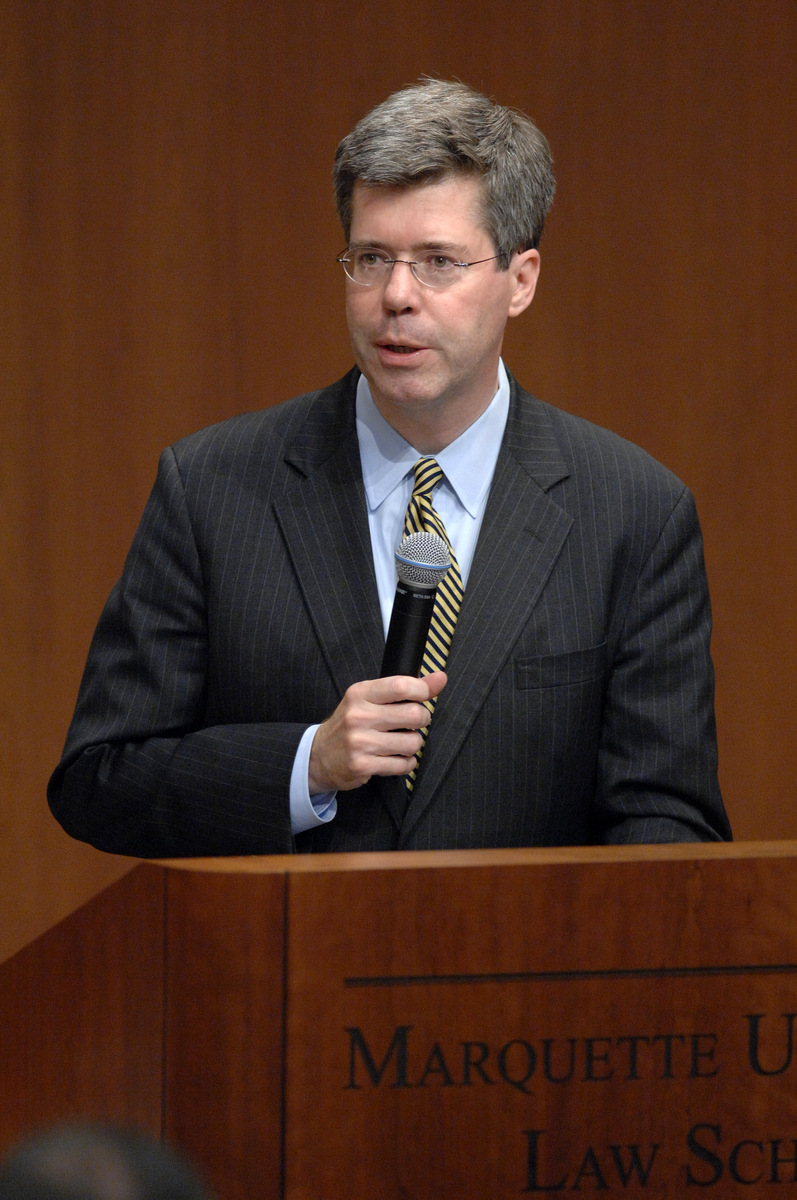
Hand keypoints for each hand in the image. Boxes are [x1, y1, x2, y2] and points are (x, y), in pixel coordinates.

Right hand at [307, 671, 447, 793]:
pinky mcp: (362, 765)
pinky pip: (402, 765)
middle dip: (422, 720)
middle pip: (413, 715)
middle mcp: (358, 716)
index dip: (422, 691)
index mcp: (360, 694)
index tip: (422, 697)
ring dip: (413, 744)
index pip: (401, 686)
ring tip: (402, 742)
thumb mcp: (370, 700)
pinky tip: (396, 758)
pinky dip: (406, 763)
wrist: (318, 755)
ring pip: (412, 742)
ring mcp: (360, 742)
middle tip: (413, 723)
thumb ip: (406, 689)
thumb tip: (440, 678)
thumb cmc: (350, 724)